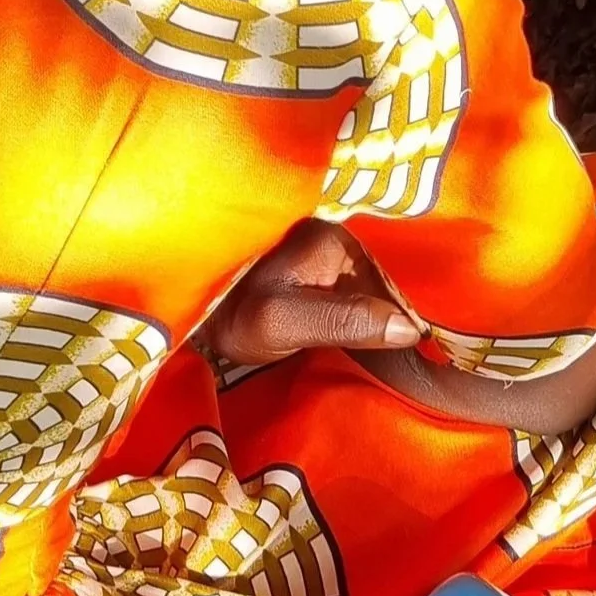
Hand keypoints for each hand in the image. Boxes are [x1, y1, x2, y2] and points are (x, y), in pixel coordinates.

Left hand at [202, 219, 425, 368]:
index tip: (412, 358)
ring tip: (378, 356)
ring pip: (362, 288)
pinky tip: (355, 338)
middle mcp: (331, 232)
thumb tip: (410, 329)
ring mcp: (320, 246)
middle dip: (386, 318)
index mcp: (331, 238)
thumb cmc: (228, 313)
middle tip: (395, 363)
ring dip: (369, 318)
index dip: (401, 321)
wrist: (183, 308)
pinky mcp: (309, 263)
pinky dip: (353, 313)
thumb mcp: (284, 323)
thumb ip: (345, 322)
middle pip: (377, 284)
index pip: (386, 284)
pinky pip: (345, 289)